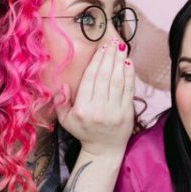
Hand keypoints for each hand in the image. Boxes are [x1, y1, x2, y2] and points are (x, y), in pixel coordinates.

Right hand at [55, 39, 134, 157]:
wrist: (104, 150)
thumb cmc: (83, 131)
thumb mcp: (65, 119)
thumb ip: (60, 102)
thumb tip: (62, 85)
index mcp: (82, 109)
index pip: (90, 80)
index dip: (96, 62)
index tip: (100, 48)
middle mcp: (98, 110)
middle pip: (105, 77)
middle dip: (109, 57)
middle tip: (112, 42)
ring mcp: (114, 111)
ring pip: (118, 81)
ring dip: (120, 62)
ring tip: (121, 47)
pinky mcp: (127, 113)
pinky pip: (129, 90)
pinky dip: (129, 75)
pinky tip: (128, 63)